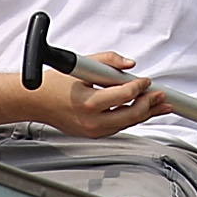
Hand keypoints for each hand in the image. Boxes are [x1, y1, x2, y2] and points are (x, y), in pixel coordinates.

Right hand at [35, 50, 170, 139]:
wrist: (35, 102)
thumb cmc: (54, 84)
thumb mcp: (81, 66)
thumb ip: (108, 62)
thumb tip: (129, 65)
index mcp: (88, 101)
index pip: (124, 95)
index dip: (139, 86)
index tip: (146, 80)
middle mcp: (91, 120)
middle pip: (131, 114)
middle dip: (150, 104)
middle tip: (161, 95)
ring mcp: (93, 130)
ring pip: (128, 123)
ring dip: (145, 113)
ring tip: (160, 106)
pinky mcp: (93, 134)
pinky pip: (118, 127)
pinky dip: (131, 118)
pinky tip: (141, 111)